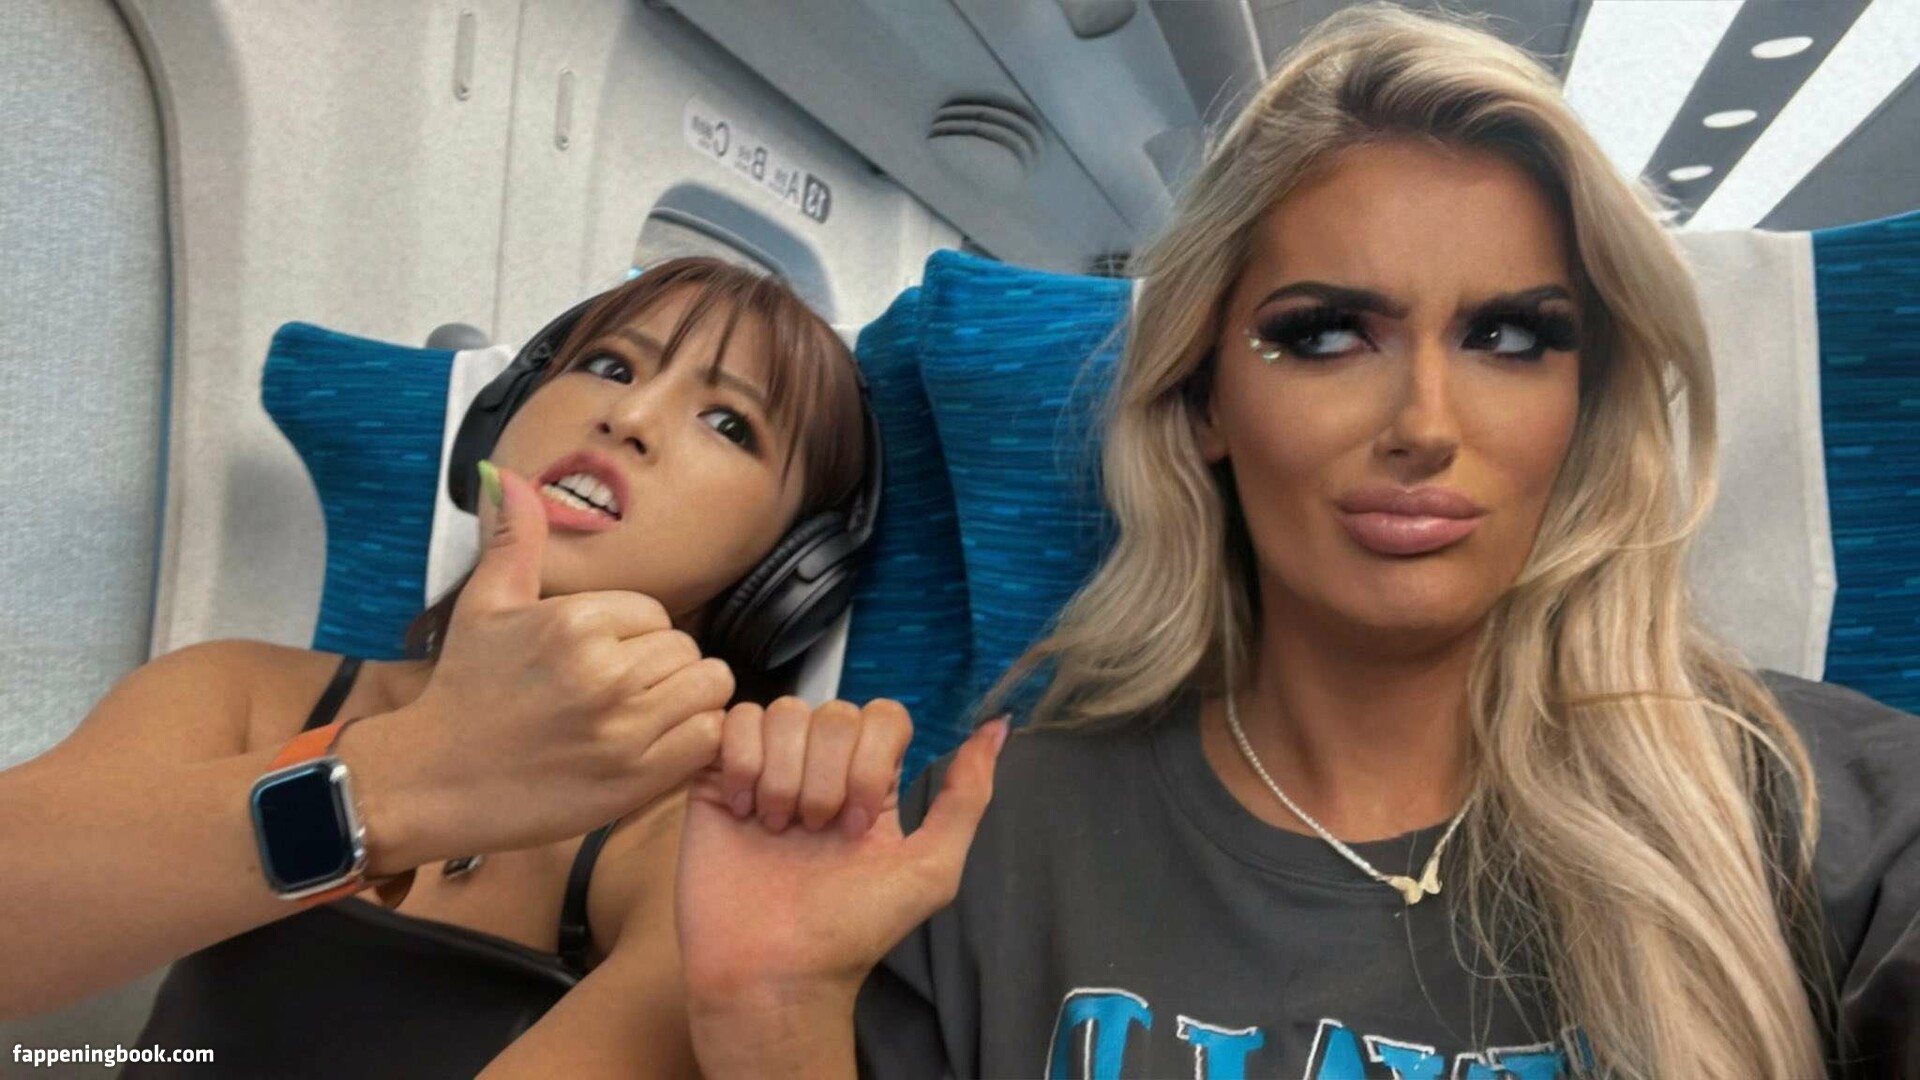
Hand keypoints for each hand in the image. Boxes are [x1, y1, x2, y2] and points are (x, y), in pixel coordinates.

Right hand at [345, 462, 732, 871]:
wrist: (434, 781)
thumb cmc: (464, 691)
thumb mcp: (484, 605)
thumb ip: (512, 538)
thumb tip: (505, 473)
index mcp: (576, 622)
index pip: (656, 614)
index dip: (635, 637)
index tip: (602, 659)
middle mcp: (606, 672)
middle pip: (687, 651)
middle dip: (662, 669)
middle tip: (619, 693)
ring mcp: (625, 729)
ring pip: (709, 689)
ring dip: (686, 702)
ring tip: (643, 716)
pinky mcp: (637, 778)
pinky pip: (708, 738)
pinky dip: (693, 741)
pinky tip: (654, 746)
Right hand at [676, 703, 1006, 1013]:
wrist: (771, 973)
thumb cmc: (849, 933)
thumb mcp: (930, 870)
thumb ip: (966, 797)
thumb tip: (998, 726)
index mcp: (873, 782)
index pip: (884, 716)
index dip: (872, 760)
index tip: (859, 823)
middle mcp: (822, 768)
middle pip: (834, 712)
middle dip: (827, 777)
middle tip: (815, 834)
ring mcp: (770, 768)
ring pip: (784, 713)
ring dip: (784, 775)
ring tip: (776, 830)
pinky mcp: (719, 776)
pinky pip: (733, 722)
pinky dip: (742, 763)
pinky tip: (743, 811)